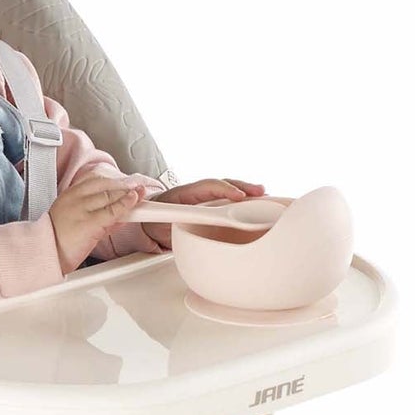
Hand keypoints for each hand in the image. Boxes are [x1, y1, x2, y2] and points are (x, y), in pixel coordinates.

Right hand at [51, 171, 152, 266]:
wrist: (44, 254)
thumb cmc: (58, 242)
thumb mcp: (75, 221)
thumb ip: (97, 216)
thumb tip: (118, 214)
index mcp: (69, 195)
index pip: (95, 181)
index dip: (114, 181)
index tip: (125, 184)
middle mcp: (75, 199)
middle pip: (105, 187)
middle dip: (124, 186)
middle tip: (139, 187)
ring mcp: (82, 209)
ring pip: (110, 196)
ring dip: (128, 194)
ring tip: (141, 193)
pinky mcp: (89, 222)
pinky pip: (112, 211)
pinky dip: (125, 205)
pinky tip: (133, 201)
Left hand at [136, 177, 265, 249]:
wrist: (149, 220)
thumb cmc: (154, 221)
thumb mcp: (159, 223)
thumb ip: (168, 224)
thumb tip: (174, 229)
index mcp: (184, 193)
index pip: (207, 187)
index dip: (224, 189)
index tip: (238, 196)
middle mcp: (198, 193)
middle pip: (224, 185)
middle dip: (243, 187)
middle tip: (260, 192)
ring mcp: (206, 198)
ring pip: (229, 191)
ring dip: (247, 193)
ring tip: (265, 196)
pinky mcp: (212, 207)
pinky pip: (229, 202)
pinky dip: (244, 204)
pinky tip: (258, 206)